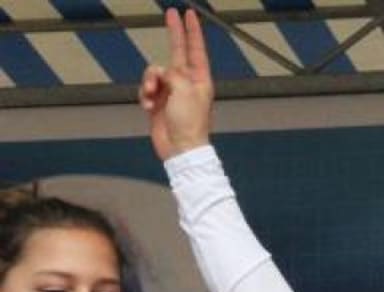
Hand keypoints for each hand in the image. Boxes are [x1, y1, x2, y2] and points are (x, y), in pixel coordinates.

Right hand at [139, 8, 213, 160]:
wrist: (180, 149)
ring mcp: (172, 91)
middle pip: (177, 51)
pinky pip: (146, 89)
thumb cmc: (190, 123)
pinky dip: (145, 96)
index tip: (190, 14)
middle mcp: (186, 82)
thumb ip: (174, 75)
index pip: (196, 48)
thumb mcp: (185, 92)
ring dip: (149, 82)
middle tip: (170, 13)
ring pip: (154, 72)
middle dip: (173, 33)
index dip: (192, 30)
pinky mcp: (158, 102)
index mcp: (199, 79)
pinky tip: (149, 107)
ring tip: (152, 97)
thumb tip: (164, 73)